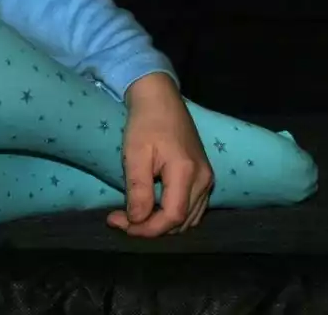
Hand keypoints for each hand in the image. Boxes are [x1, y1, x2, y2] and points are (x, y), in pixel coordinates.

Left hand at [107, 73, 213, 237]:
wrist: (161, 99)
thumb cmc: (145, 123)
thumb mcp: (135, 154)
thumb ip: (138, 189)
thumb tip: (137, 221)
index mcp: (187, 172)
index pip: (172, 216)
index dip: (147, 229)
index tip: (120, 223)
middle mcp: (203, 180)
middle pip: (181, 222)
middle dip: (150, 228)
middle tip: (121, 219)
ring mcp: (207, 179)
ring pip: (188, 219)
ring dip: (161, 224)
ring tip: (134, 216)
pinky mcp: (204, 177)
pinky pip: (192, 208)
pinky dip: (172, 216)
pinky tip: (152, 208)